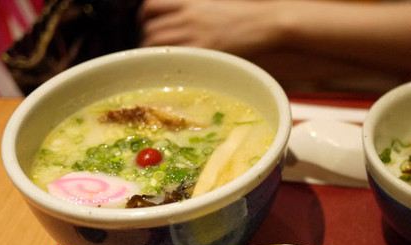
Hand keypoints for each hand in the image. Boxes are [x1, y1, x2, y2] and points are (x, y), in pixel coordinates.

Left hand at [140, 0, 282, 55]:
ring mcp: (196, 33)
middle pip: (152, 29)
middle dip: (147, 43)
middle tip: (153, 55)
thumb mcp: (215, 6)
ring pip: (158, 44)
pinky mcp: (206, 50)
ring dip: (155, 56)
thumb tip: (181, 27)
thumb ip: (195, 14)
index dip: (144, 19)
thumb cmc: (246, 17)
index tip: (147, 28)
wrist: (267, 24)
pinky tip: (174, 71)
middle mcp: (189, 16)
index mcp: (190, 2)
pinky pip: (176, 57)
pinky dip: (169, 64)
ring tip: (162, 65)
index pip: (151, 7)